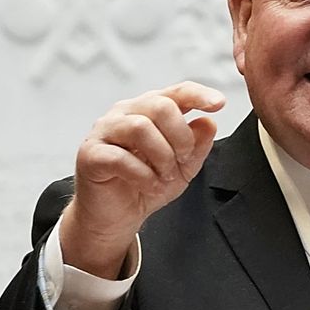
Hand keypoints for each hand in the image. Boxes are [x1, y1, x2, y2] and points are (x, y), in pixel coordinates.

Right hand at [60, 81, 224, 276]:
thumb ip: (196, 145)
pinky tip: (150, 186)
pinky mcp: (90, 154)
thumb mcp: (182, 169)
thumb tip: (208, 122)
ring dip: (162, 156)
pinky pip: (120, 157)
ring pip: (140, 127)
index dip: (198, 94)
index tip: (218, 104)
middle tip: (183, 160)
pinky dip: (143, 175)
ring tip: (165, 176)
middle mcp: (125, 114)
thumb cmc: (144, 186)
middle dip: (180, 137)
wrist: (115, 217)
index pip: (176, 92)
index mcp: (148, 110)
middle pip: (160, 106)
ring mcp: (104, 131)